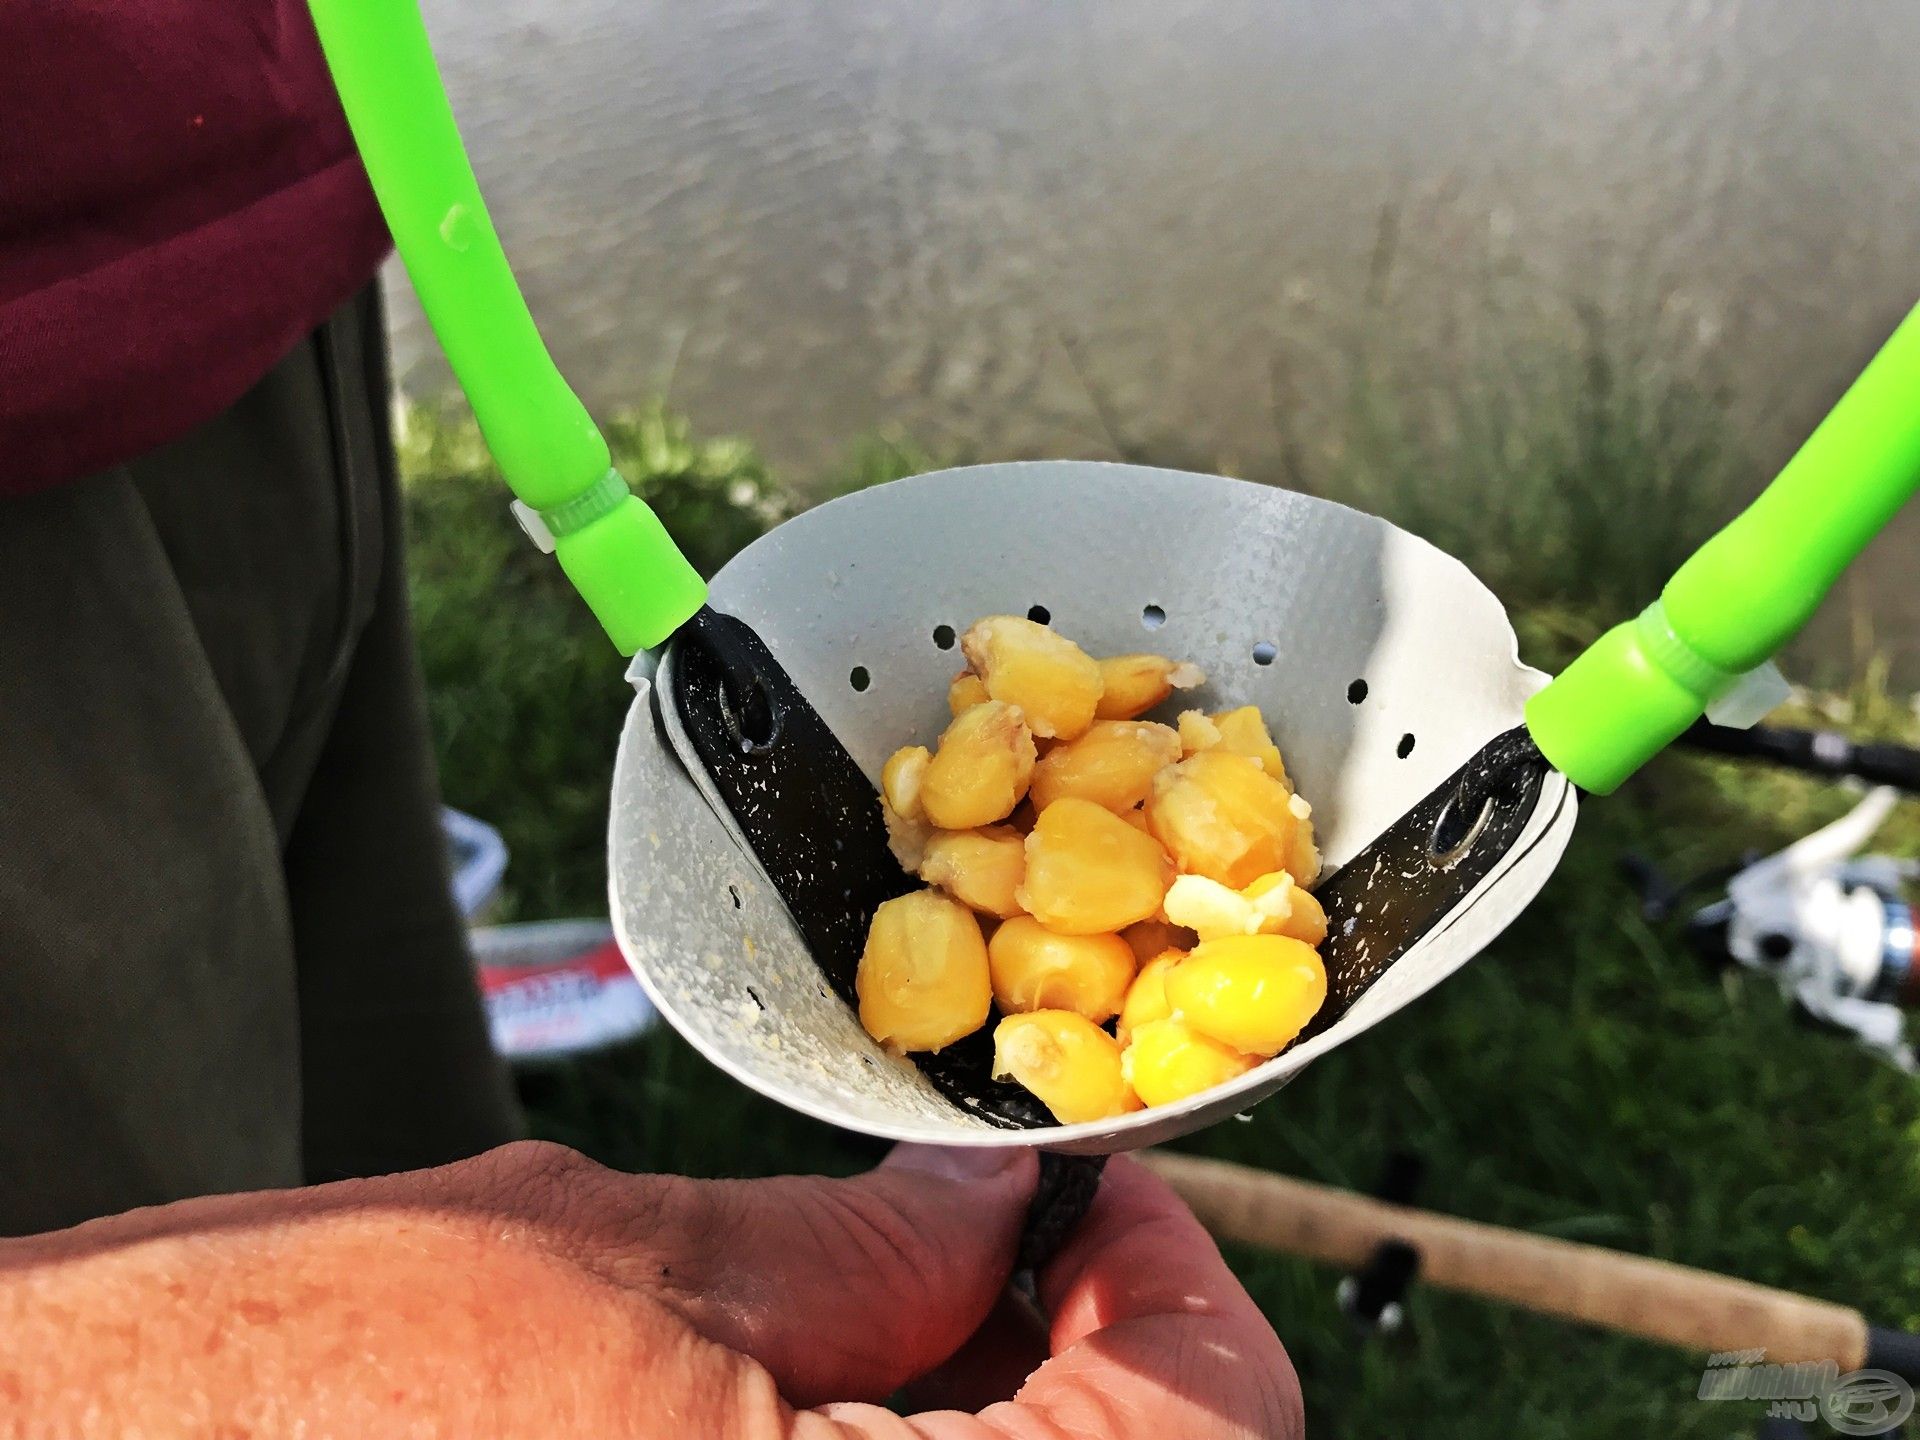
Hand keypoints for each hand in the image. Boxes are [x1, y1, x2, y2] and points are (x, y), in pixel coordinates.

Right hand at [1, 1140, 1301, 1437]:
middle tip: (1008, 1241)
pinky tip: (835, 1407)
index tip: (1100, 1188)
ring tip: (915, 1312)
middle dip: (1104, 1357)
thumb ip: (872, 1250)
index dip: (1182, 1279)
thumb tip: (999, 1206)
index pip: (1216, 1432)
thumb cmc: (307, 1390)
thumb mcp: (633, 1266)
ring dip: (1018, 1424)